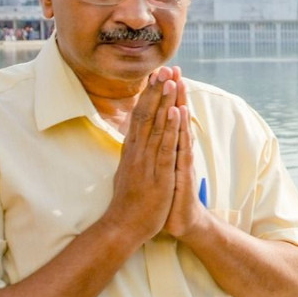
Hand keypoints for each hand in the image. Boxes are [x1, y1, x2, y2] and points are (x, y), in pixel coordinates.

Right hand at [102, 68, 181, 244]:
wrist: (122, 227)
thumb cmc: (128, 202)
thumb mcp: (128, 173)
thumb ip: (131, 156)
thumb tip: (131, 141)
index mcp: (131, 151)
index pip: (139, 117)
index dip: (148, 96)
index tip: (155, 76)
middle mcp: (136, 152)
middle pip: (146, 115)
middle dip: (156, 91)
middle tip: (163, 68)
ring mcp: (146, 162)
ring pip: (156, 126)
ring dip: (164, 102)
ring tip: (170, 80)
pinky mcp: (157, 174)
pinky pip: (164, 147)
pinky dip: (170, 128)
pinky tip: (175, 112)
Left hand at [162, 73, 211, 241]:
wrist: (182, 221)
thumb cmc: (168, 197)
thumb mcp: (160, 171)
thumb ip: (158, 153)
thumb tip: (148, 138)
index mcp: (168, 148)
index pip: (166, 117)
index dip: (164, 96)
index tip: (161, 75)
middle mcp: (177, 149)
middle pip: (176, 116)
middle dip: (174, 92)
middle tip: (174, 68)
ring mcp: (181, 158)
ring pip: (180, 126)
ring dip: (179, 102)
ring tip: (178, 81)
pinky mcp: (183, 170)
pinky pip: (181, 144)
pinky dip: (179, 127)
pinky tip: (179, 112)